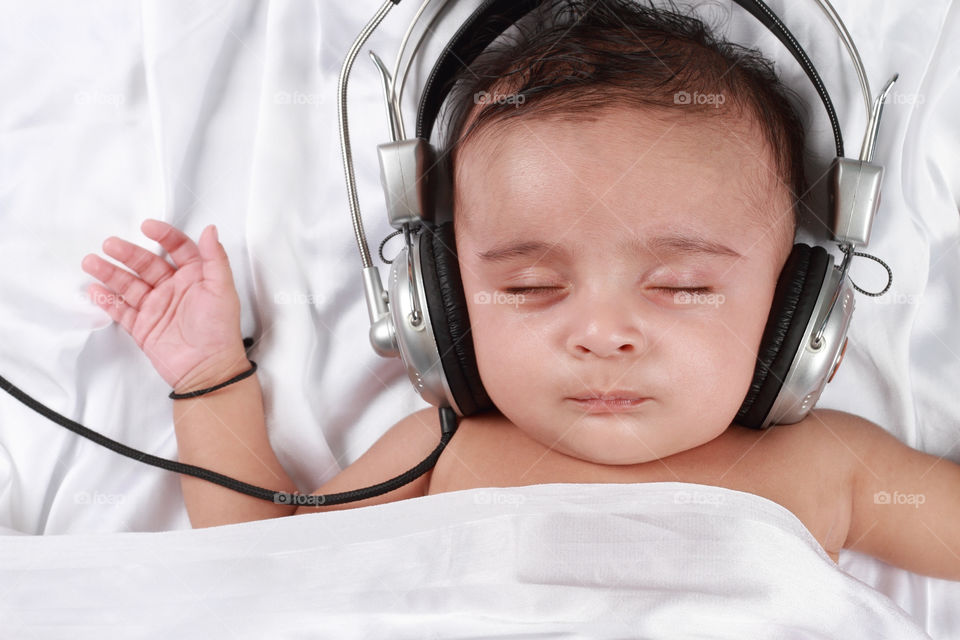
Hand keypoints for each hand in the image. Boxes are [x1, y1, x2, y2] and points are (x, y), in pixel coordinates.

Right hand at [81, 219, 247, 392]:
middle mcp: (174, 289)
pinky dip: (107, 300)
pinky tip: (94, 289)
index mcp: (195, 277)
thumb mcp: (222, 289)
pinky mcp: (143, 327)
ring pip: (129, 284)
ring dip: (110, 273)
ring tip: (91, 262)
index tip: (147, 226)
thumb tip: (210, 230)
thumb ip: (215, 258)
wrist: (207, 369)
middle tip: (110, 244)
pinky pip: (121, 310)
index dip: (164, 236)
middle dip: (127, 253)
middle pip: (146, 264)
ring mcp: (156, 307)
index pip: (178, 249)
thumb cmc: (220, 330)